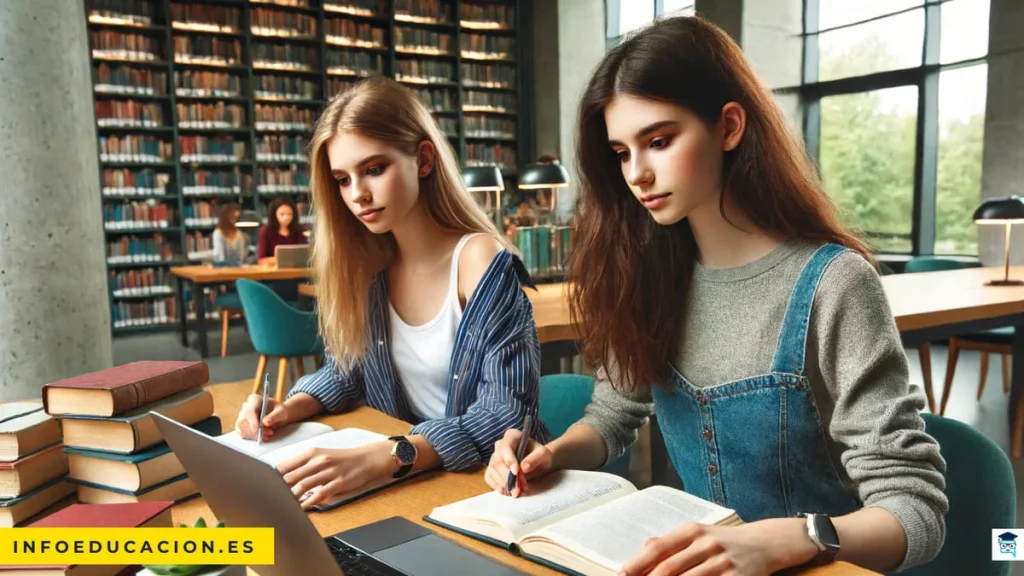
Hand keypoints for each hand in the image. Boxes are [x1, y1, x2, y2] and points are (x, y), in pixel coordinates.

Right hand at [234, 394, 290, 439]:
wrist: (278, 415)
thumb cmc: (279, 411)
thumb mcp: (281, 411)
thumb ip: (274, 416)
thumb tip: (265, 422)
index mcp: (254, 399)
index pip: (249, 410)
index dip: (252, 421)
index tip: (256, 429)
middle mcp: (246, 407)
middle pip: (243, 420)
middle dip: (255, 430)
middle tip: (268, 433)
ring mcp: (242, 416)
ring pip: (241, 428)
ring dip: (254, 435)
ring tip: (267, 435)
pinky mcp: (242, 425)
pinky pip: (242, 433)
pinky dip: (251, 437)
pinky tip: (261, 437)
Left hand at [276, 442, 391, 509]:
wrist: (368, 458)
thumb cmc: (343, 458)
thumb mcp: (322, 454)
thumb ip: (303, 464)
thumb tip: (283, 475)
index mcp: (312, 452)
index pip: (285, 465)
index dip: (272, 476)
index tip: (264, 486)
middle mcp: (319, 460)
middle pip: (291, 476)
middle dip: (278, 489)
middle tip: (268, 499)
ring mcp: (329, 472)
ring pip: (303, 486)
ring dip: (291, 497)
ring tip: (282, 505)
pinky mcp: (338, 483)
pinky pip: (320, 494)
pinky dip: (309, 502)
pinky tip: (302, 508)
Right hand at [484, 428, 553, 497]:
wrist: (539, 463)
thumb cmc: (541, 456)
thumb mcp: (544, 455)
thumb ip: (535, 458)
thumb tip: (523, 467)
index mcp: (512, 436)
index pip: (505, 447)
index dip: (509, 460)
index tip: (516, 472)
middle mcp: (500, 445)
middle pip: (497, 460)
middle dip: (507, 477)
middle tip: (518, 488)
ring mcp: (495, 457)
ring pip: (492, 470)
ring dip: (503, 483)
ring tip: (517, 492)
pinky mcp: (493, 469)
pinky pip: (489, 477)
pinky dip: (496, 485)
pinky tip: (506, 491)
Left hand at [619, 519, 817, 575]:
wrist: (767, 542)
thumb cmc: (726, 541)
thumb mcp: (699, 534)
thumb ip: (672, 542)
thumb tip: (644, 548)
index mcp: (693, 531)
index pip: (658, 548)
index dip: (637, 564)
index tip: (622, 575)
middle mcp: (706, 544)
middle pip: (669, 569)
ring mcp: (722, 563)